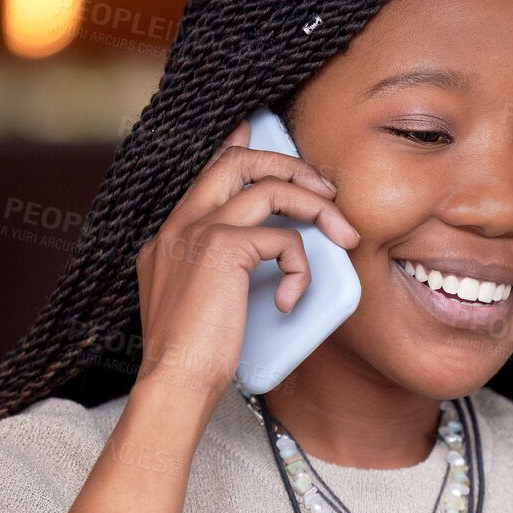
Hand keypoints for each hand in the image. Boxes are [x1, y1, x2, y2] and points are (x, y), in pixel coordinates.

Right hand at [132, 118, 358, 404]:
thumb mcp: (205, 307)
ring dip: (315, 206)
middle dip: (288, 164)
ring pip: (268, 187)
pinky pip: (283, 238)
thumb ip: (221, 275)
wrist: (174, 383)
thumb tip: (269, 264)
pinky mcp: (222, 247)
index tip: (254, 129)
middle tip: (325, 189)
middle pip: (237, 161)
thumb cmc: (194, 360)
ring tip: (343, 233)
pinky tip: (291, 300)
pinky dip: (300, 266)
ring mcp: (197, 231)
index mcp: (170, 238)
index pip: (206, 174)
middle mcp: (178, 225)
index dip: (236, 147)